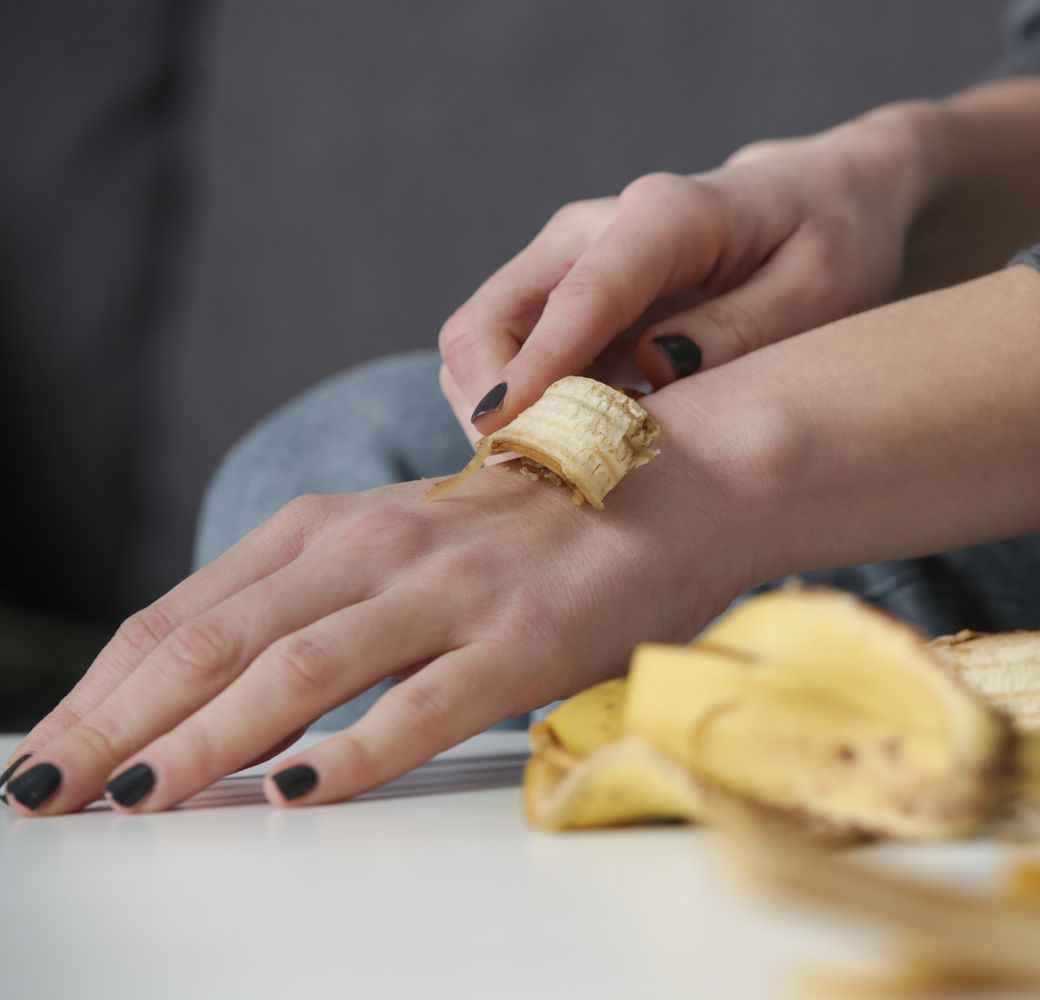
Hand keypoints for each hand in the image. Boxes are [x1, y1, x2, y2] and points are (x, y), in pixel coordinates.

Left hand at [1, 412, 750, 815]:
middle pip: (218, 641)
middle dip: (119, 725)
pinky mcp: (524, 638)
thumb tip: (214, 695)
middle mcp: (380, 545)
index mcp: (337, 523)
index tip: (48, 752)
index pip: (186, 611)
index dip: (102, 687)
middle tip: (49, 796)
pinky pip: (423, 707)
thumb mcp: (407, 543)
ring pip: (300, 670)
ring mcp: (452, 590)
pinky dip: (354, 753)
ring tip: (137, 803)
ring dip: (205, 742)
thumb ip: (318, 599)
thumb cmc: (535, 527)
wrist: (675, 480)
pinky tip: (296, 792)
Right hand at [438, 107, 934, 434]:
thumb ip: (741, 329)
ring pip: (483, 343)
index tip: (508, 434)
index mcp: (665, 215)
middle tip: (548, 482)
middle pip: (492, 319)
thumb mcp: (820, 289)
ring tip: (568, 475)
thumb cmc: (831, 242)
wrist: (821, 201)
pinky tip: (582, 453)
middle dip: (498, 406)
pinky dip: (525, 412)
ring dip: (505, 417)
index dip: (537, 369)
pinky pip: (510, 360)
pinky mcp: (563, 298)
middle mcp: (595, 229)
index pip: (581, 294)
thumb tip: (653, 369)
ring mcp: (568, 261)